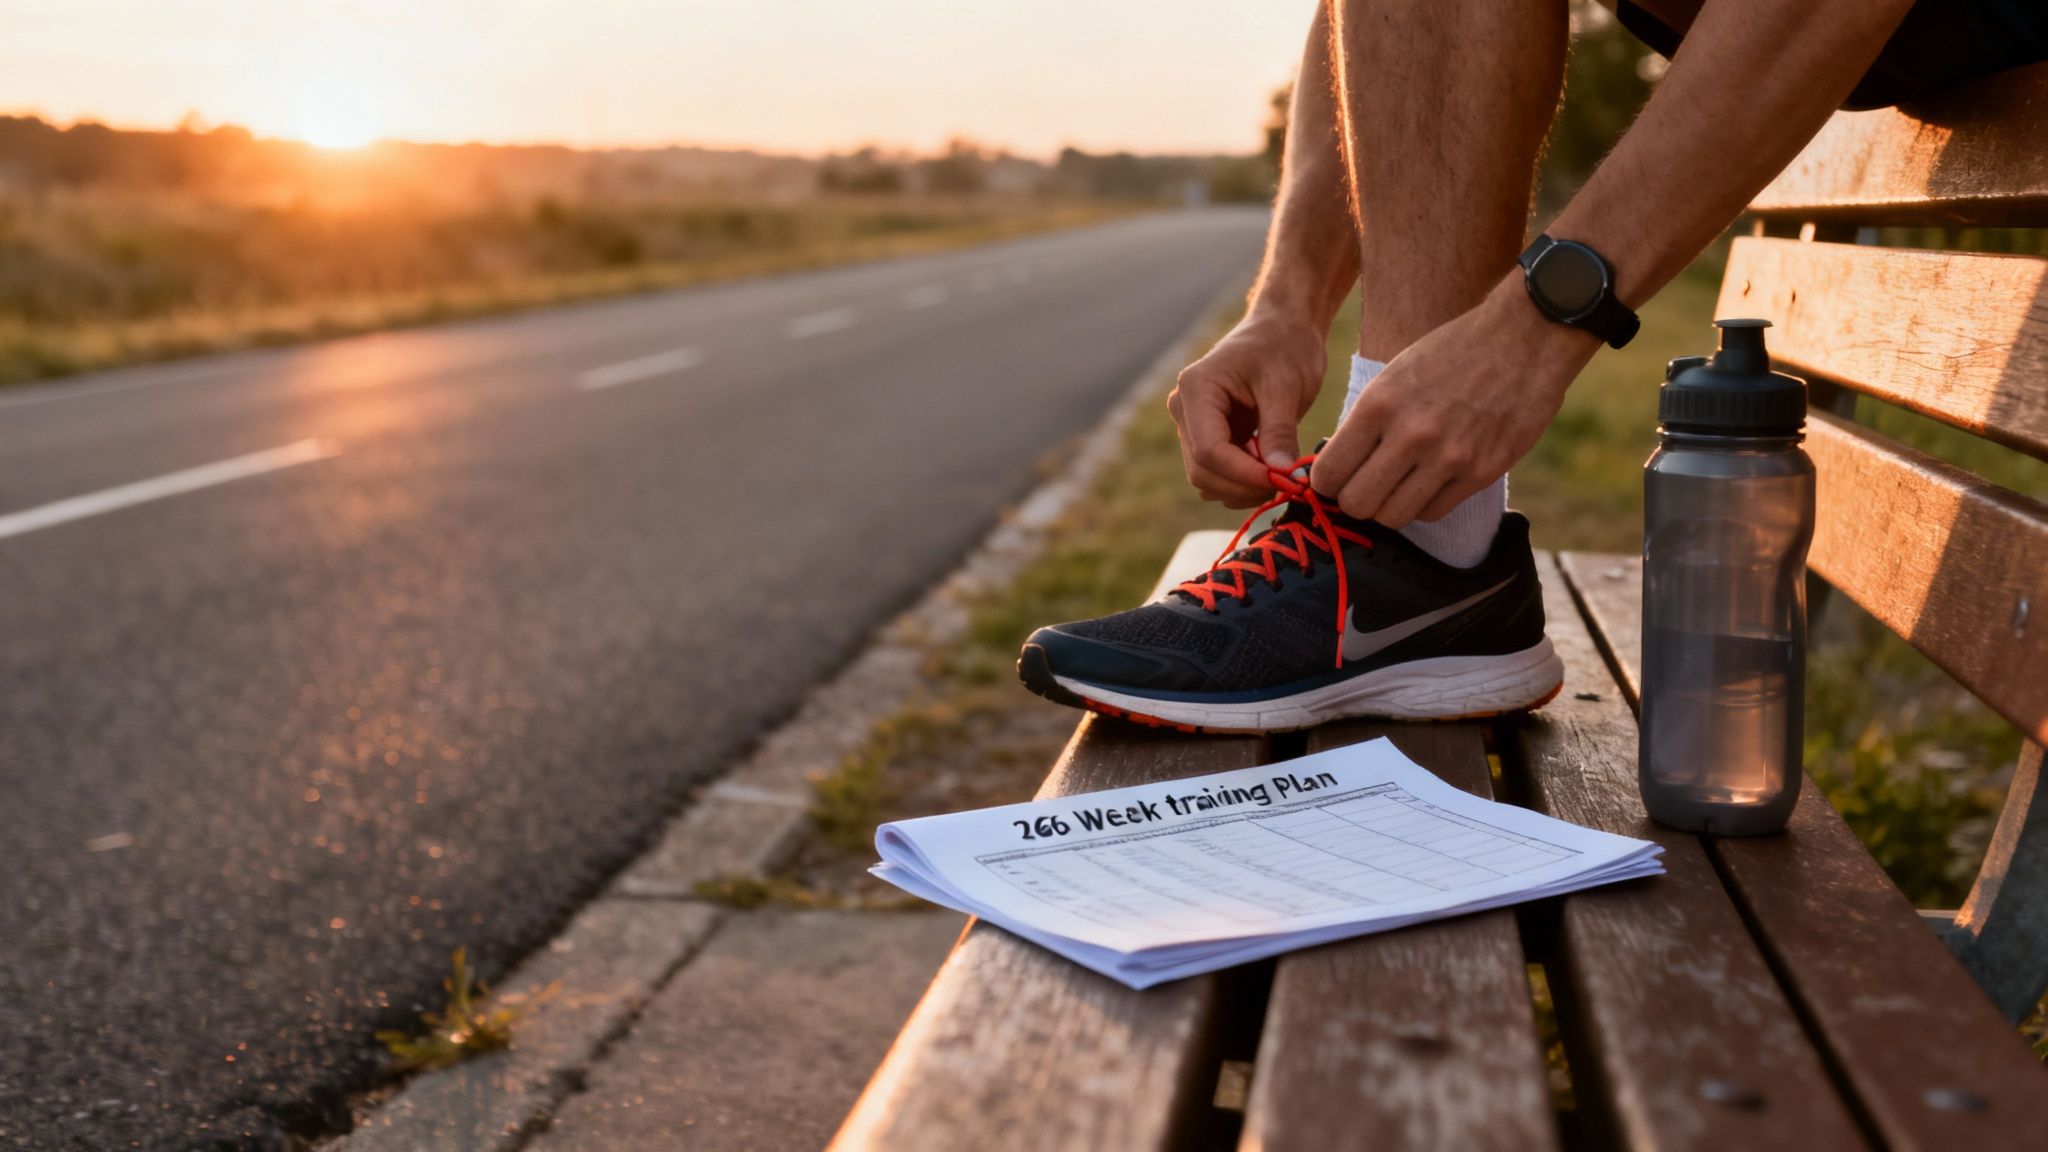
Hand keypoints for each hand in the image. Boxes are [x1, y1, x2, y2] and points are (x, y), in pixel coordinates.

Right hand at [1167, 309, 1327, 506]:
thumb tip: (1282, 473)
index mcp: (1196, 390)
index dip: (1243, 474)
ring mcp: (1194, 426)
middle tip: (1287, 482)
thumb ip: (1280, 430)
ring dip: (1243, 488)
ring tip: (1281, 472)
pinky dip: (1244, 483)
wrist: (1283, 330)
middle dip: (1243, 485)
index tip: (1282, 480)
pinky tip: (1271, 468)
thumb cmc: (1285, 347)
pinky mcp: (1209, 437)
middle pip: (1202, 471)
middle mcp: (1185, 410)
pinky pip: (1218, 475)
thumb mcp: (1286, 386)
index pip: (1208, 450)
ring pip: (1208, 479)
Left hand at [1310, 279, 1598, 527]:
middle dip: (1354, 501)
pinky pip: (1434, 512)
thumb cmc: (1453, 352)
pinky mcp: (1481, 472)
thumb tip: (1337, 466)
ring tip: (1397, 486)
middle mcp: (1410, 434)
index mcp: (1379, 404)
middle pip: (1357, 504)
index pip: (1329, 472)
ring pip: (1394, 517)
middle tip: (1364, 488)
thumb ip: (1366, 421)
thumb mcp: (1395, 375)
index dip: (1326, 483)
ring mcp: (1448, 457)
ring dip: (1389, 507)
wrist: (1525, 338)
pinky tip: (1429, 482)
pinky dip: (1424, 504)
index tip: (1335, 479)